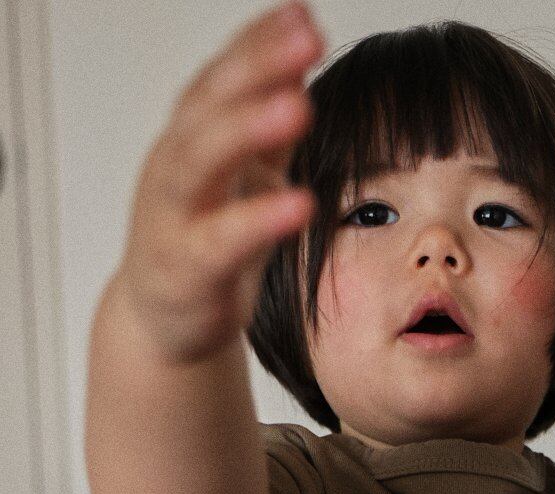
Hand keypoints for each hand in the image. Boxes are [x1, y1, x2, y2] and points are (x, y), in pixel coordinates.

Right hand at [118, 0, 325, 363]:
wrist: (165, 320)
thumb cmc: (207, 240)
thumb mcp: (245, 174)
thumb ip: (270, 119)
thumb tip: (301, 50)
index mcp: (193, 136)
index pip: (223, 75)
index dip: (258, 41)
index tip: (302, 13)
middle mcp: (176, 164)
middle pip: (209, 104)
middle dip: (256, 66)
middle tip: (306, 37)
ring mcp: (174, 214)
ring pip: (202, 160)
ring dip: (249, 129)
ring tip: (299, 106)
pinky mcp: (187, 267)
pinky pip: (222, 239)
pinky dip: (259, 219)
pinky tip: (301, 203)